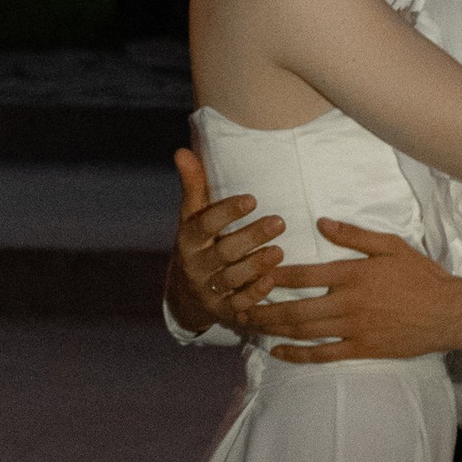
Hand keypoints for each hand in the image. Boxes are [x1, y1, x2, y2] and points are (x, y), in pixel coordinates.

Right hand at [167, 150, 286, 335]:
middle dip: (251, 237)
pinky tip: (272, 280)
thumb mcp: (192, 216)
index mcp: (189, 239)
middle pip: (223, 251)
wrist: (187, 293)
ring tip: (279, 251)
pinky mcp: (223, 310)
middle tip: (280, 221)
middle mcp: (196, 265)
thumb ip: (194, 185)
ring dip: (256, 265)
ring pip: (232, 279)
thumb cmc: (200, 243)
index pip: (204, 224)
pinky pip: (239, 305)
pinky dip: (255, 294)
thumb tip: (182, 150)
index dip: (226, 212)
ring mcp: (209, 290)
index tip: (252, 198)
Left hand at [263, 224, 461, 364]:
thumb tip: (322, 223)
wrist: (448, 312)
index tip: (252, 274)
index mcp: (353, 273)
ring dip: (273, 329)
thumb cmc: (421, 276)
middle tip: (239, 307)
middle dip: (263, 308)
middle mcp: (348, 302)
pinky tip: (279, 352)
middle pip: (295, 308)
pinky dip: (298, 354)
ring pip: (304, 331)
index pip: (303, 275)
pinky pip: (323, 354)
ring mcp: (354, 328)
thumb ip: (355, 235)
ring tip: (251, 326)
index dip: (274, 276)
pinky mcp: (362, 348)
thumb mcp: (392, 245)